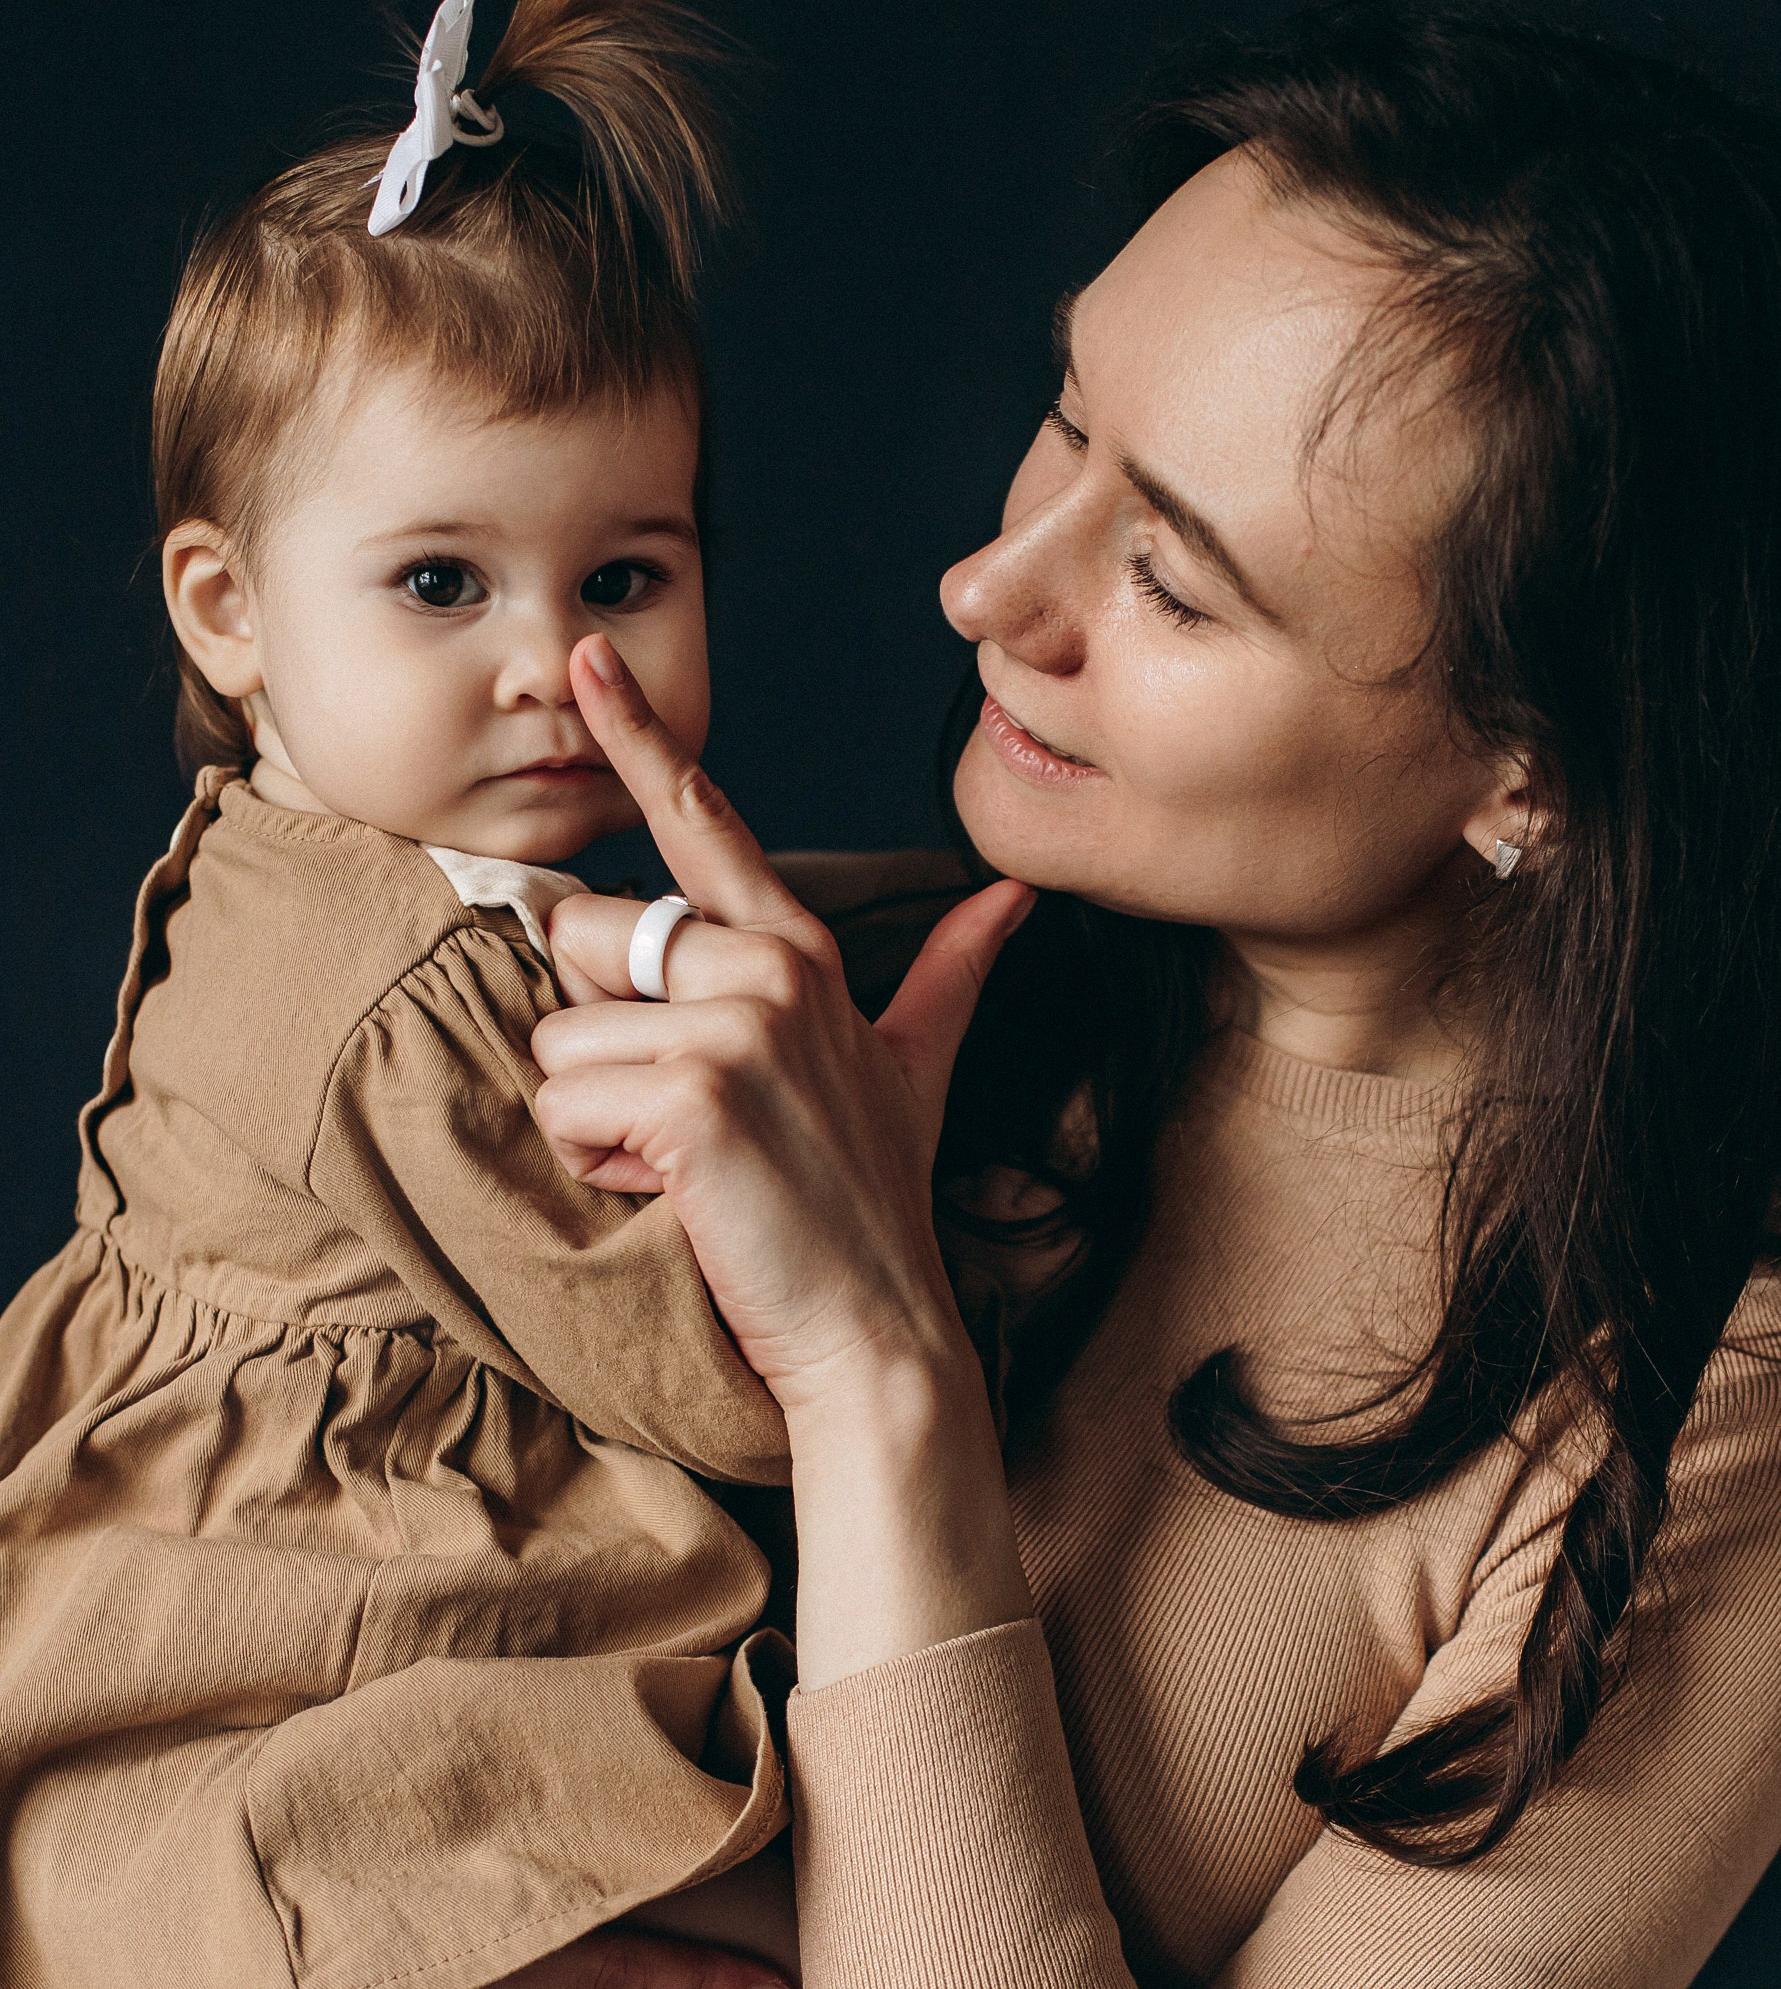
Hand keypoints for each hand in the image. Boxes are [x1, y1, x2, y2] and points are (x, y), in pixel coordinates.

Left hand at [531, 633, 1031, 1419]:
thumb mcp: (918, 1069)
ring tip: (689, 1167)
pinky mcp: (694, 1096)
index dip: (637, 735)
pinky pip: (567, 1104)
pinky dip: (599, 1164)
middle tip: (693, 1123)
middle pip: (585, 944)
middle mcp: (772, 969)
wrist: (876, 1332)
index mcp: (802, 952)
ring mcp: (737, 1028)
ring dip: (596, 1119)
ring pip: (560, 1038)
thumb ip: (953, 971)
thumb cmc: (870, 1207)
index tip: (583, 656)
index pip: (706, 824)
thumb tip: (1013, 901)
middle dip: (601, 1044)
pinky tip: (680, 1194)